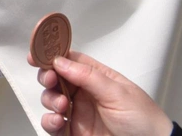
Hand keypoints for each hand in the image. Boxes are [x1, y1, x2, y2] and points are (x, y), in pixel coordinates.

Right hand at [30, 51, 173, 135]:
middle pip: (55, 78)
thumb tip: (61, 61)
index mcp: (97, 77)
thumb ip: (88, 76)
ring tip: (60, 106)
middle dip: (47, 77)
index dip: (52, 55)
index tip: (37, 54)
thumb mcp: (118, 93)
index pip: (70, 60)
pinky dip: (49, 121)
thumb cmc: (144, 120)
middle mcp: (85, 93)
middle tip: (49, 80)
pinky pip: (52, 124)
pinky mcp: (74, 132)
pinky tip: (57, 121)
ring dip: (49, 99)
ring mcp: (78, 113)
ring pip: (50, 99)